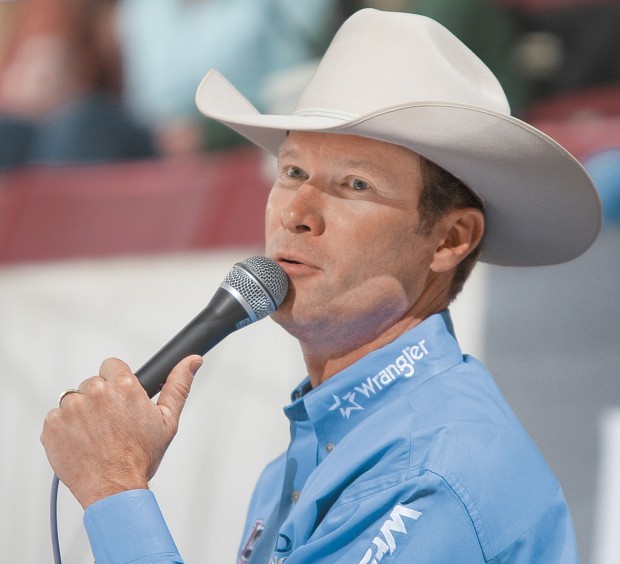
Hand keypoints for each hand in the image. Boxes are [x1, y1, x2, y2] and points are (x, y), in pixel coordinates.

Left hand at [41, 355, 202, 507]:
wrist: (114, 489)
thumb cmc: (140, 457)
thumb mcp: (168, 419)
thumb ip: (178, 384)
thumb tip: (192, 361)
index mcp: (123, 386)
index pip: (113, 366)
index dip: (118, 384)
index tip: (120, 401)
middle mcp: (95, 392)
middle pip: (93, 383)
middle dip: (101, 400)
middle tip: (111, 424)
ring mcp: (70, 409)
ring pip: (74, 400)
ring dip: (82, 414)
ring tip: (97, 435)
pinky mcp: (52, 426)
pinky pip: (56, 418)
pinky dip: (66, 429)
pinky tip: (81, 442)